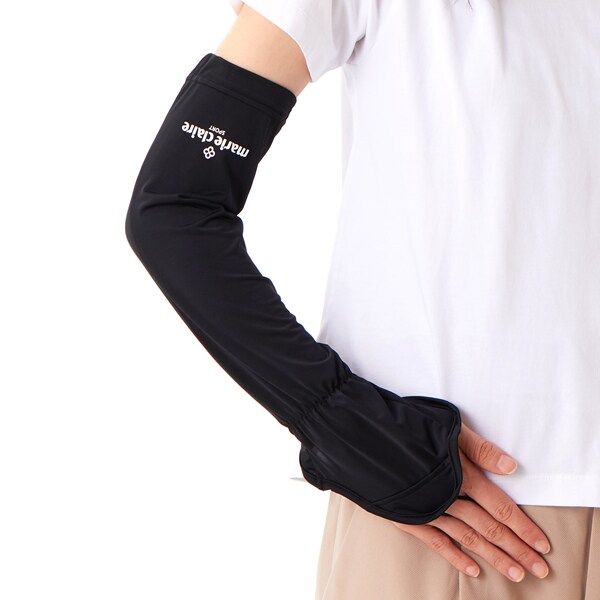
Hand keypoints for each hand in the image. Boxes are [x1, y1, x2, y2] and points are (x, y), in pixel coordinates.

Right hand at [393, 423, 550, 581]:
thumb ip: (478, 448)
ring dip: (493, 557)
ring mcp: (429, 510)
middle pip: (489, 528)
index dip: (524, 527)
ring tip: (514, 573)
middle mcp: (449, 498)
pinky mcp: (409, 517)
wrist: (361, 439)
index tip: (543, 546)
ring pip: (467, 539)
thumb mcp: (446, 428)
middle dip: (517, 550)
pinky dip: (456, 556)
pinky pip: (436, 542)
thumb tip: (510, 466)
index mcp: (461, 476)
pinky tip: (473, 570)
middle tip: (539, 570)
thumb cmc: (405, 428)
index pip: (500, 507)